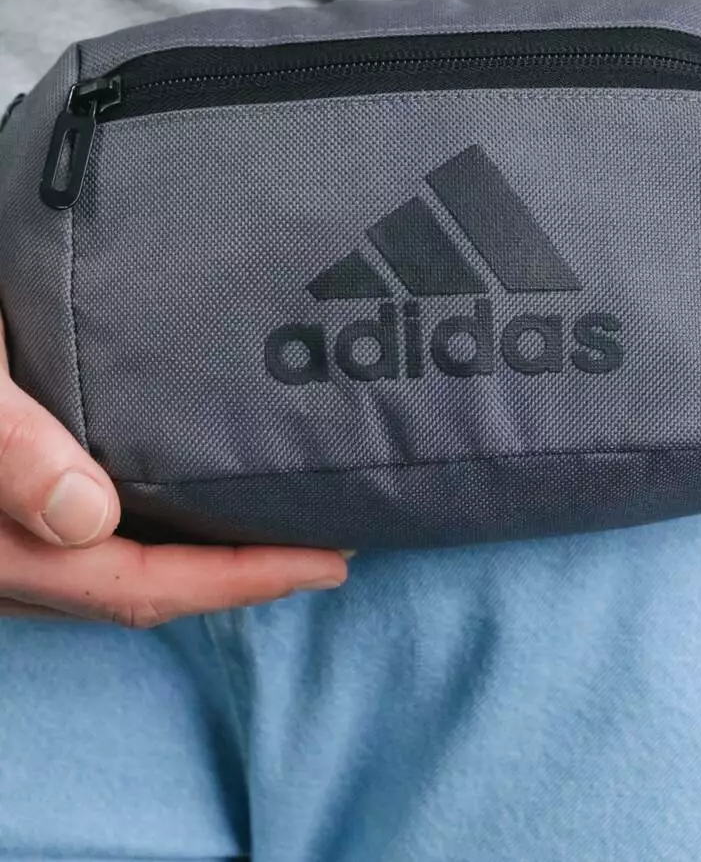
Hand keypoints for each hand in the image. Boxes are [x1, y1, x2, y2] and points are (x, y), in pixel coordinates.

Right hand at [0, 308, 349, 626]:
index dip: (238, 583)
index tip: (325, 561)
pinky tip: (175, 496)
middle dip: (233, 582)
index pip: (139, 586)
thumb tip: (90, 518)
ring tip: (268, 528)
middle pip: (133, 595)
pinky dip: (145, 536)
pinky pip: (78, 547)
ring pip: (106, 577)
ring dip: (191, 563)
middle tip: (323, 549)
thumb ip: (8, 449)